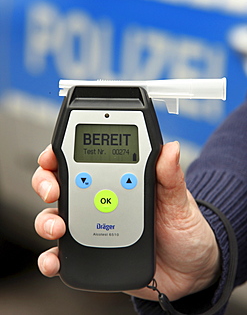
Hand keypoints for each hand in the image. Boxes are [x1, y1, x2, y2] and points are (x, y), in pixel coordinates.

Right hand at [33, 142, 219, 301]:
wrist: (189, 271)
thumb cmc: (183, 230)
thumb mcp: (180, 201)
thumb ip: (170, 176)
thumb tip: (170, 148)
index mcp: (119, 179)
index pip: (85, 158)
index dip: (63, 152)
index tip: (55, 155)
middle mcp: (100, 200)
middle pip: (60, 183)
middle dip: (46, 182)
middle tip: (52, 190)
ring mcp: (93, 226)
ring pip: (55, 216)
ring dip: (46, 220)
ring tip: (58, 227)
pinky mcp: (91, 253)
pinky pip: (63, 255)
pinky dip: (51, 258)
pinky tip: (54, 261)